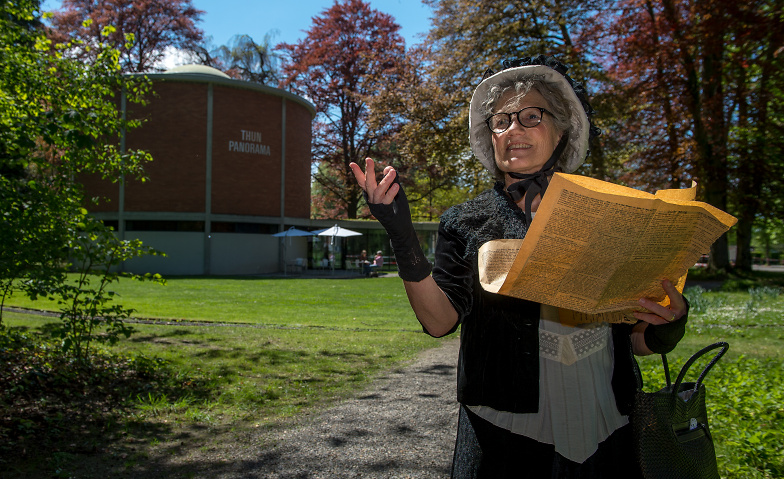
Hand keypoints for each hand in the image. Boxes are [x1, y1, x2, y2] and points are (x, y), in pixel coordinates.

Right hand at [348, 158, 430, 282]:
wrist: (401, 229)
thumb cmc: (398, 210)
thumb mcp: (397, 191)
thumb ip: (393, 179)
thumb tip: (389, 168)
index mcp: (372, 195)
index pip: (363, 182)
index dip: (358, 173)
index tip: (351, 163)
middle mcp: (371, 200)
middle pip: (368, 184)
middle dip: (368, 171)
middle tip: (369, 159)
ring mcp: (376, 206)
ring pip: (378, 190)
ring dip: (386, 180)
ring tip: (393, 171)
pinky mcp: (383, 211)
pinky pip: (386, 200)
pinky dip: (392, 192)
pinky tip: (397, 186)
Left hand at [633, 279, 686, 324]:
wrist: (678, 317)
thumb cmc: (675, 302)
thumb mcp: (677, 296)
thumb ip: (671, 290)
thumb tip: (662, 276)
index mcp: (680, 305)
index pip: (676, 297)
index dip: (671, 290)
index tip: (665, 281)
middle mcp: (674, 315)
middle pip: (664, 312)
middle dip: (652, 306)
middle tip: (640, 300)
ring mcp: (666, 321)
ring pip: (655, 319)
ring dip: (644, 314)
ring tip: (635, 310)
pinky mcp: (660, 324)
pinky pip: (650, 321)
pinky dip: (642, 317)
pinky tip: (635, 312)